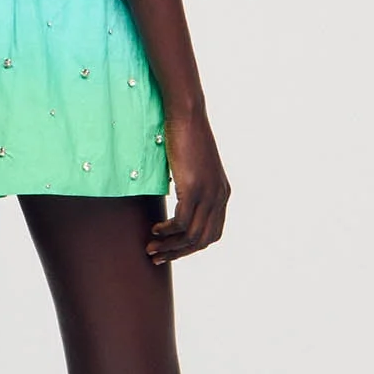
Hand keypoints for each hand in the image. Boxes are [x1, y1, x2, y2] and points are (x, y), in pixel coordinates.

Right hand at [146, 107, 229, 263]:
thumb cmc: (186, 137)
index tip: (172, 250)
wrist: (187, 116)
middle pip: (204, 240)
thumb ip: (191, 185)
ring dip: (170, 247)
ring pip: (192, 236)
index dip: (192, 247)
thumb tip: (176, 199)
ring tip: (151, 248)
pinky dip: (167, 231)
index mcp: (222, 194)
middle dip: (180, 253)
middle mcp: (219, 197)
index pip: (212, 233)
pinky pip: (181, 222)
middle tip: (157, 257)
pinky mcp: (194, 189)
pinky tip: (154, 229)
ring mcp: (208, 194)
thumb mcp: (193, 168)